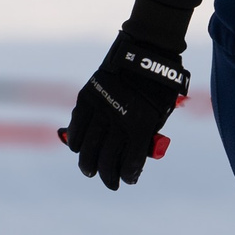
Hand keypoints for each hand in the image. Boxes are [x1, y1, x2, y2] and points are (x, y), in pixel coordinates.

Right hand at [60, 34, 189, 189]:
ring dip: (87, 162)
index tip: (128, 181)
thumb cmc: (158, 87)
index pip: (130, 162)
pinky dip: (75, 139)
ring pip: (88, 146)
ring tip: (89, 170)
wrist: (147, 52)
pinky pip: (77, 125)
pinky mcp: (88, 97)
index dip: (128, 175)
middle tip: (109, 183)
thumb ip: (145, 136)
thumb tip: (129, 156)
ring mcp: (101, 108)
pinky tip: (77, 148)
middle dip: (108, 175)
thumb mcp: (159, 114)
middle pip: (107, 158)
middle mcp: (119, 120)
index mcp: (141, 126)